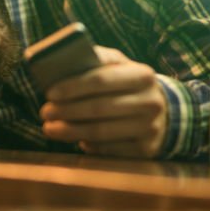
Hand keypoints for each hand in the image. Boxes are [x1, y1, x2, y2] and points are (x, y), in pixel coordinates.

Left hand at [40, 46, 167, 157]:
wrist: (164, 112)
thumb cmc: (129, 86)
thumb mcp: (121, 67)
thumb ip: (98, 60)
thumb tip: (63, 60)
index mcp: (142, 75)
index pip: (101, 79)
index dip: (72, 87)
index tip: (49, 93)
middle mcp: (150, 102)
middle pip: (98, 108)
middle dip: (66, 111)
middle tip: (44, 113)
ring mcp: (150, 128)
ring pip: (101, 132)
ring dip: (70, 131)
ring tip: (50, 129)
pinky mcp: (146, 150)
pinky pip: (108, 150)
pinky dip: (89, 145)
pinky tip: (77, 140)